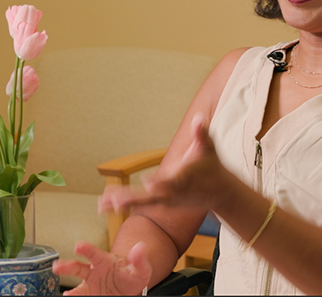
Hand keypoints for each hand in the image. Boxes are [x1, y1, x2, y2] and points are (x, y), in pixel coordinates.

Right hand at [52, 240, 151, 295]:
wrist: (128, 288)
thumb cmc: (131, 275)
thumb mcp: (140, 268)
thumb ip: (139, 259)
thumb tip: (140, 248)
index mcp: (103, 260)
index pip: (93, 253)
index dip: (86, 249)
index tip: (78, 246)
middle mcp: (93, 271)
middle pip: (77, 267)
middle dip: (67, 266)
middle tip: (58, 266)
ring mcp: (90, 285)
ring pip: (77, 287)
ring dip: (70, 291)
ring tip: (66, 295)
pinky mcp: (89, 295)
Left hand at [99, 113, 226, 213]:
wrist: (219, 192)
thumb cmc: (212, 165)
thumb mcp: (208, 147)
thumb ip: (201, 133)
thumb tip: (198, 117)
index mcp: (184, 179)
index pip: (172, 183)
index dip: (160, 183)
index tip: (148, 183)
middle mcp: (174, 194)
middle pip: (153, 197)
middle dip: (135, 199)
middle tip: (117, 202)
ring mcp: (167, 201)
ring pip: (143, 202)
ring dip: (123, 202)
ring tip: (102, 203)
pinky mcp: (161, 203)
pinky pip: (140, 203)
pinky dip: (123, 203)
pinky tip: (104, 204)